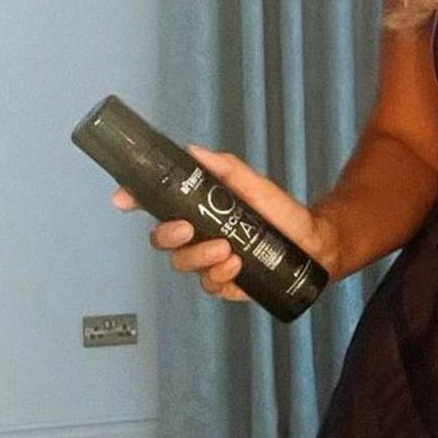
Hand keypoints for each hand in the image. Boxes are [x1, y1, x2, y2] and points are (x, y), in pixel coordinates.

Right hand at [109, 143, 341, 300]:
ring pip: (183, 264)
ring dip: (199, 256)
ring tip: (225, 248)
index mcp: (198, 211)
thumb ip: (224, 168)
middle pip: (163, 240)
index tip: (124, 198)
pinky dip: (219, 276)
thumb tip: (194, 151)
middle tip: (187, 228)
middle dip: (168, 235)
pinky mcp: (226, 284)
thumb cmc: (281, 214)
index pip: (157, 206)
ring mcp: (211, 262)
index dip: (135, 200)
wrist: (314, 242)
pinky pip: (209, 286)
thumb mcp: (252, 184)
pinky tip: (235, 265)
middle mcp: (199, 237)